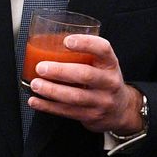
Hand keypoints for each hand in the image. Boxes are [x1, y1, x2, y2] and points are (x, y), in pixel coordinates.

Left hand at [26, 34, 143, 134]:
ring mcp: (102, 101)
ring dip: (51, 90)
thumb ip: (84, 54)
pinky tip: (35, 101)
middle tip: (40, 67)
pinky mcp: (92, 116)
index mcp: (110, 64)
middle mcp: (109, 82)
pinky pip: (67, 111)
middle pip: (85, 75)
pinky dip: (48, 106)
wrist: (121, 110)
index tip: (67, 41)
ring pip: (75, 97)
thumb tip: (48, 43)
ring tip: (35, 84)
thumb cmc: (103, 80)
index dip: (86, 43)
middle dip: (60, 71)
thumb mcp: (102, 65)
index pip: (103, 49)